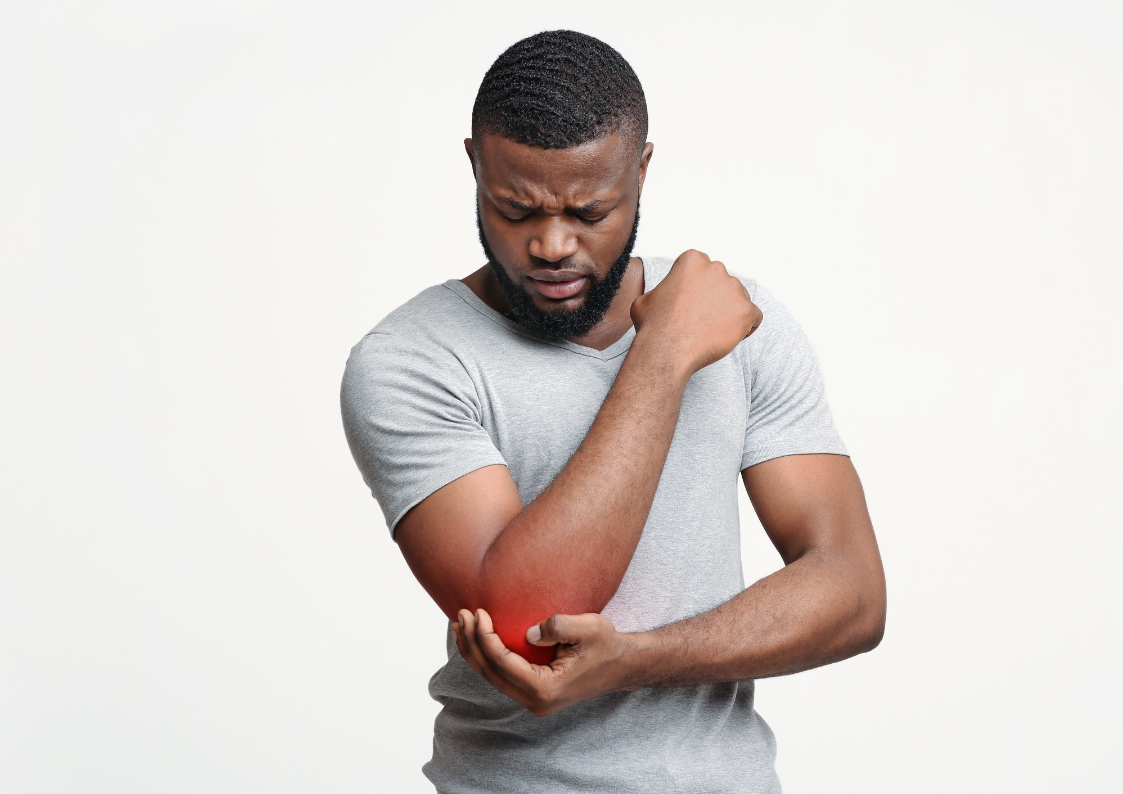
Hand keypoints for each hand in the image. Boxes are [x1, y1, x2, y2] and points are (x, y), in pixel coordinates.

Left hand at [451, 608, 640, 716]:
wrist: (622, 666)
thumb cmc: (606, 644)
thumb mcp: (588, 628)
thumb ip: (558, 627)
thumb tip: (527, 633)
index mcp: (545, 689)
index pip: (503, 663)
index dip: (485, 637)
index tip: (478, 612)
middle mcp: (535, 701)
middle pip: (491, 672)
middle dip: (471, 643)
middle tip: (461, 615)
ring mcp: (533, 700)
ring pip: (492, 677)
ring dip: (473, 650)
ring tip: (459, 625)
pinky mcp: (533, 693)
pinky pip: (501, 676)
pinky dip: (486, 656)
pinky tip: (476, 638)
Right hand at [629, 249, 762, 375]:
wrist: (666, 350)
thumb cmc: (653, 326)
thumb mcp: (646, 298)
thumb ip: (663, 289)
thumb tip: (663, 294)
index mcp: (693, 260)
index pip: (704, 270)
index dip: (698, 288)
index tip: (691, 303)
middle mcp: (716, 269)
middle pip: (723, 283)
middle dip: (716, 299)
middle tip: (701, 320)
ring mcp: (734, 289)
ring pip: (739, 299)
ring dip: (730, 313)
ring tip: (712, 331)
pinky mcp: (746, 311)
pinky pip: (755, 316)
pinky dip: (747, 327)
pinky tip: (730, 336)